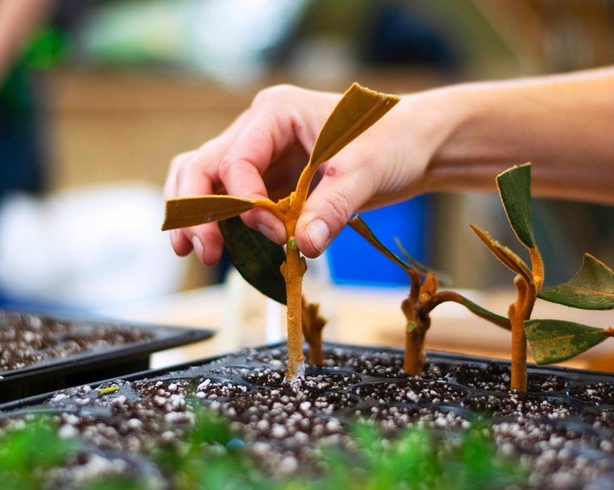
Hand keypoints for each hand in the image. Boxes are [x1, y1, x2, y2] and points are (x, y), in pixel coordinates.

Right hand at [164, 84, 434, 263]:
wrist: (417, 143)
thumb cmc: (395, 139)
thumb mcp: (366, 171)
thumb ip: (333, 207)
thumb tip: (305, 246)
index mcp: (276, 113)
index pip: (236, 160)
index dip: (247, 202)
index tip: (279, 233)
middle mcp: (259, 130)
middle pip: (203, 166)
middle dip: (198, 209)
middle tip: (206, 250)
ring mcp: (263, 155)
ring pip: (207, 180)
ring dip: (198, 215)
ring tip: (196, 251)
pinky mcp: (273, 179)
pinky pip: (234, 200)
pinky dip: (224, 222)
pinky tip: (223, 247)